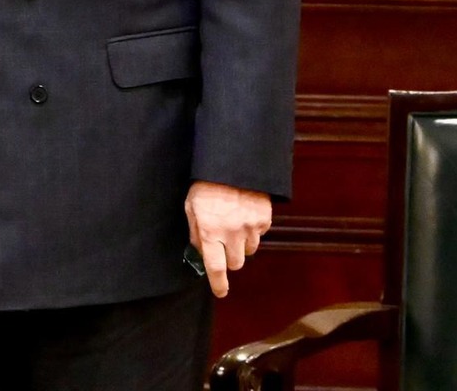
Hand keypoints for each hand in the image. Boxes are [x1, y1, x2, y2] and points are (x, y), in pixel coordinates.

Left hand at [184, 180, 270, 297]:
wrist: (232, 163)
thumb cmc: (206, 184)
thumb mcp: (191, 207)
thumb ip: (196, 233)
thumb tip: (200, 253)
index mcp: (211, 231)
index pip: (216, 268)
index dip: (219, 284)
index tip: (221, 292)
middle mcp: (232, 233)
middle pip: (235, 263)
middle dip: (229, 258)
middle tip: (223, 244)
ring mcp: (251, 227)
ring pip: (249, 251)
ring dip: (241, 245)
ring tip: (234, 225)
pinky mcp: (265, 219)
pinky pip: (260, 234)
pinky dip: (253, 230)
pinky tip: (244, 214)